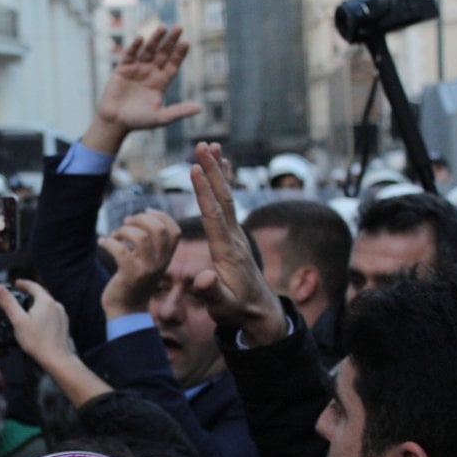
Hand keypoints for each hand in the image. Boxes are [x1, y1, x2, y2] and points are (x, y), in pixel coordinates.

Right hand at [0, 280, 70, 364]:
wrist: (56, 359)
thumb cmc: (37, 342)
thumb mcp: (18, 320)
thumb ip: (7, 303)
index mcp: (45, 301)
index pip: (33, 286)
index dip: (23, 284)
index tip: (16, 283)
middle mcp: (56, 305)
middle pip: (41, 294)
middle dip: (30, 293)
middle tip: (20, 295)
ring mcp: (61, 315)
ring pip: (47, 304)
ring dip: (37, 303)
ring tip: (27, 309)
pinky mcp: (63, 324)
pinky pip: (52, 314)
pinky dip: (43, 313)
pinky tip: (38, 322)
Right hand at [82, 26, 200, 153]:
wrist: (115, 122)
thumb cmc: (138, 121)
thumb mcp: (161, 117)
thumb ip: (179, 111)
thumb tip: (200, 109)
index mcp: (161, 82)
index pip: (173, 64)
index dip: (179, 54)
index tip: (186, 43)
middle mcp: (151, 72)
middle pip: (163, 53)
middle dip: (170, 41)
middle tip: (179, 28)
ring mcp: (137, 69)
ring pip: (148, 50)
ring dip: (155, 39)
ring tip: (162, 28)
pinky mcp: (123, 69)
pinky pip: (130, 55)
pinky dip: (134, 47)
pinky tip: (140, 38)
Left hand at [99, 208, 179, 318]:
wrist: (126, 312)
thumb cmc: (133, 283)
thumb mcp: (148, 263)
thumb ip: (149, 245)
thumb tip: (136, 217)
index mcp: (166, 259)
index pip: (174, 231)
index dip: (161, 216)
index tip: (145, 212)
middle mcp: (160, 263)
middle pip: (158, 229)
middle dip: (139, 219)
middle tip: (125, 223)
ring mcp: (146, 270)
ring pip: (140, 237)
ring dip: (123, 230)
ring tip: (114, 235)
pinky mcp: (130, 275)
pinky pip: (120, 250)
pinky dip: (108, 242)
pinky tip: (102, 242)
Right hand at [189, 142, 288, 344]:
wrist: (259, 312)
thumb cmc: (236, 310)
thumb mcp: (221, 306)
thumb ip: (211, 292)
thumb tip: (203, 278)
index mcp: (226, 250)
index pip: (214, 215)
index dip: (204, 191)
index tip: (196, 168)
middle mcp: (234, 237)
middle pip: (223, 197)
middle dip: (213, 170)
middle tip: (203, 145)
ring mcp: (236, 234)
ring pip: (227, 196)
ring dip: (219, 170)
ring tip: (212, 145)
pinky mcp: (235, 235)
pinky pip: (229, 203)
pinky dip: (225, 182)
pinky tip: (223, 167)